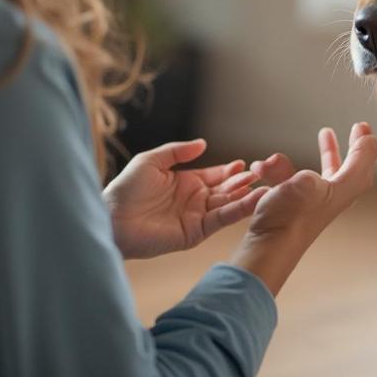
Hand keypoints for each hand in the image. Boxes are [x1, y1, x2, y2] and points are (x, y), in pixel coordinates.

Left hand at [103, 139, 267, 258]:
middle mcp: (194, 200)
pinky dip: (239, 210)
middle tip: (260, 174)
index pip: (214, 175)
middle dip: (242, 182)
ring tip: (264, 187)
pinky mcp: (196, 233)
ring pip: (227, 205)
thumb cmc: (126, 189)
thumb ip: (178, 152)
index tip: (244, 163)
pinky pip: (221, 220)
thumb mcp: (152, 161)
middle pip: (225, 190)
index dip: (229, 170)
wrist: (112, 218)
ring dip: (245, 196)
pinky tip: (253, 201)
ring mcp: (196, 217)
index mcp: (185, 182)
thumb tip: (203, 143)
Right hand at [230, 122, 376, 294]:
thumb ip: (334, 167)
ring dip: (328, 153)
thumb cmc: (290, 217)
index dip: (366, 142)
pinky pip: (297, 180)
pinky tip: (264, 165)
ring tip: (325, 133)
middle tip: (358, 129)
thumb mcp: (309, 185)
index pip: (365, 160)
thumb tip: (327, 167)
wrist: (270, 246)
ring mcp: (315, 203)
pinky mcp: (296, 207)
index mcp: (345, 189)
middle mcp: (334, 196)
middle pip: (353, 168)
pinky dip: (283, 168)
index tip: (362, 126)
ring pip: (328, 172)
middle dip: (355, 148)